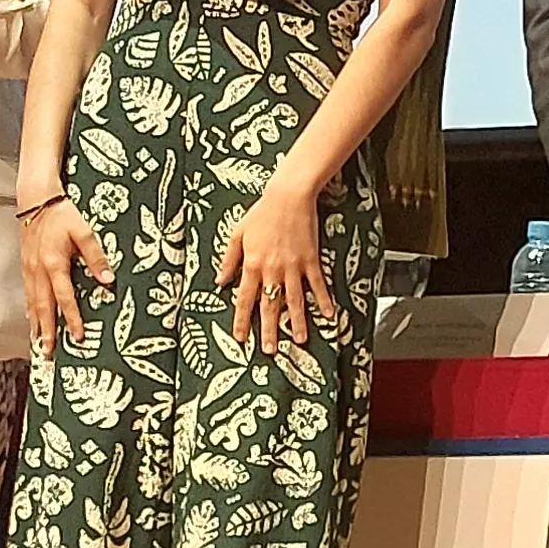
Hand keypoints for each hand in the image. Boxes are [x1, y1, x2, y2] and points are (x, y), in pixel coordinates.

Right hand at [21, 193, 110, 348]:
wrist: (36, 200)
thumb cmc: (62, 214)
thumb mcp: (84, 232)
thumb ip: (96, 257)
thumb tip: (108, 280)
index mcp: (54, 264)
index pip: (65, 298)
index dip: (72, 318)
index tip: (78, 336)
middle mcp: (38, 271)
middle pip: (43, 307)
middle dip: (46, 331)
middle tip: (48, 353)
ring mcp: (29, 269)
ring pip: (32, 302)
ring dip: (36, 324)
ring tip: (38, 342)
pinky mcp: (25, 265)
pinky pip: (28, 293)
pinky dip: (30, 308)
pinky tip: (32, 317)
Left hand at [218, 177, 333, 352]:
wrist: (288, 197)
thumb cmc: (262, 213)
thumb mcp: (237, 234)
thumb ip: (228, 260)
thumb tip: (220, 281)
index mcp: (252, 265)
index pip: (244, 299)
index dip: (242, 320)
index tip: (241, 338)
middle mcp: (272, 270)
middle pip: (269, 306)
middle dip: (269, 330)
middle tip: (270, 350)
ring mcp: (293, 267)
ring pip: (294, 300)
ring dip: (297, 322)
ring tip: (300, 340)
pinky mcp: (311, 260)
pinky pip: (317, 285)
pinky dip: (323, 301)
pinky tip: (328, 315)